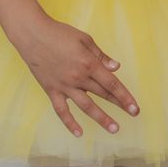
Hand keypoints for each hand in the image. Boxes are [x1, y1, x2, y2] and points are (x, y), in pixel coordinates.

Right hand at [16, 17, 138, 138]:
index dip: (125, 96)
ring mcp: (64, 86)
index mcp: (89, 64)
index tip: (135, 106)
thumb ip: (101, 56)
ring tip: (114, 129)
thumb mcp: (85, 40)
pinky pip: (61, 110)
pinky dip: (69, 122)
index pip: (112, 84)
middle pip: (103, 94)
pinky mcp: (51, 90)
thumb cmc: (59, 34)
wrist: (32, 35)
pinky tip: (78, 133)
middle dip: (119, 105)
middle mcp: (78, 77)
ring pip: (86, 106)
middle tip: (133, 115)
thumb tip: (116, 68)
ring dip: (101, 118)